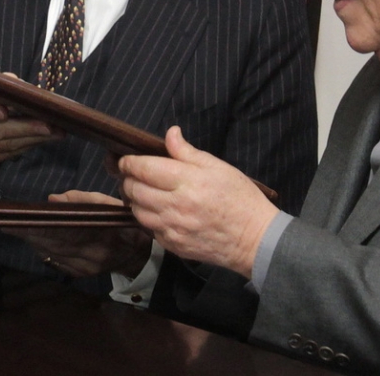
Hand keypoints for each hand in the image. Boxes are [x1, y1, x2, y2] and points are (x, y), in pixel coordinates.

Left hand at [4, 190, 149, 278]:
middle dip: (29, 234)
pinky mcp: (81, 274)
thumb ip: (82, 200)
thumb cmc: (121, 221)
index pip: (62, 229)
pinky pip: (57, 262)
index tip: (19, 220)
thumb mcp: (107, 203)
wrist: (137, 254)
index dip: (39, 226)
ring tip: (15, 231)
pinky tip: (35, 243)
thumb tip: (52, 200)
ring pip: (53, 254)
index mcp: (99, 233)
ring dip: (33, 242)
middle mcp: (90, 254)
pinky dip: (45, 252)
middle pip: (53, 243)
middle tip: (7, 225)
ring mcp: (85, 267)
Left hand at [118, 126, 277, 276]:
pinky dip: (147, 219)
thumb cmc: (240, 198)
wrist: (255, 239)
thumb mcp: (218, 166)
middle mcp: (175, 206)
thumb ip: (187, 151)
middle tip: (131, 175)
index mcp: (186, 181)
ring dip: (134, 200)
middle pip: (134, 190)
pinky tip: (156, 212)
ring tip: (141, 192)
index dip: (127, 163)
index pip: (143, 168)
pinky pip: (149, 230)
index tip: (124, 160)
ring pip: (137, 212)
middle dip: (127, 180)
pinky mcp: (174, 246)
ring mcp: (172, 229)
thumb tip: (170, 133)